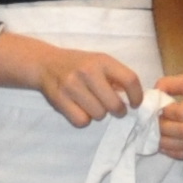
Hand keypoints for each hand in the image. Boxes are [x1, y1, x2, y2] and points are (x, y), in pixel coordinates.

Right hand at [0, 30, 145, 127]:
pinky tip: (80, 109)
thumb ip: (116, 77)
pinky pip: (82, 121)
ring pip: (99, 115)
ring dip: (99, 114)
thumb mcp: (100, 62)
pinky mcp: (59, 99)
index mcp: (102, 61)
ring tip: (92, 104)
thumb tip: (135, 99)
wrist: (45, 63)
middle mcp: (87, 71)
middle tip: (115, 109)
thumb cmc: (79, 65)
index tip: (134, 104)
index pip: (130, 80)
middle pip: (114, 104)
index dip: (136, 96)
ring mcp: (72, 85)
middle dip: (118, 110)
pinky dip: (83, 119)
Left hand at [154, 70, 182, 161]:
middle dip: (164, 131)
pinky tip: (168, 149)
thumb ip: (171, 84)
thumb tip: (152, 95)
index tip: (156, 111)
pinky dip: (180, 154)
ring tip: (156, 140)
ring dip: (169, 145)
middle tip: (152, 127)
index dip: (165, 114)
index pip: (182, 113)